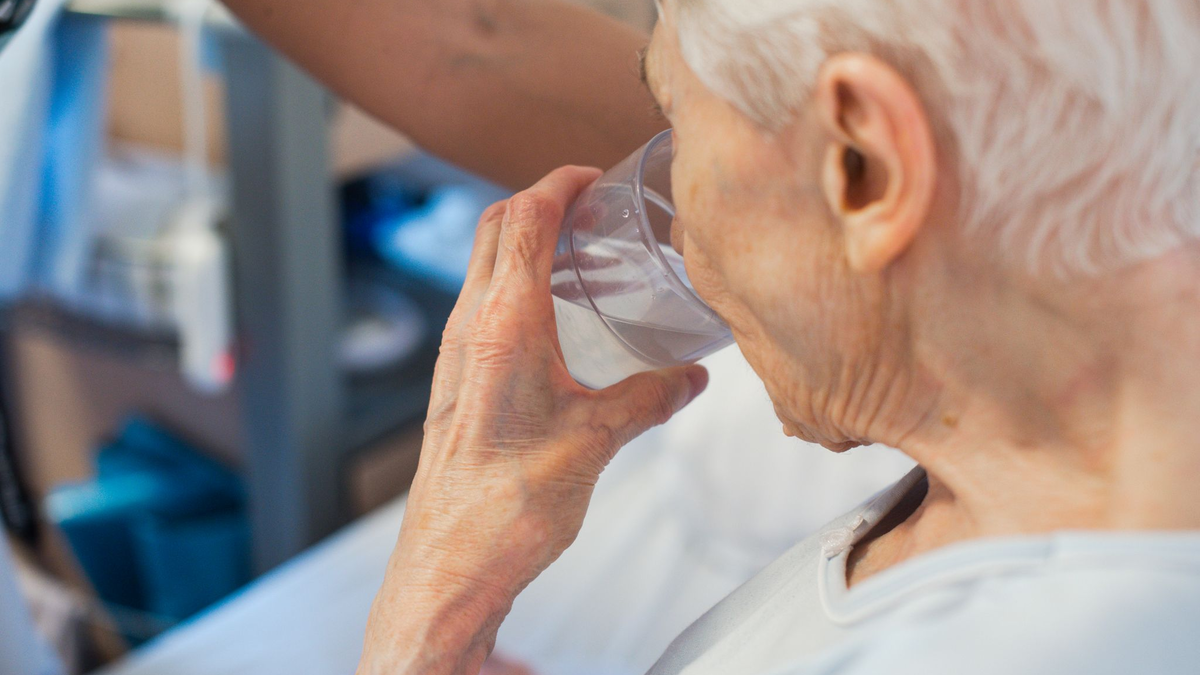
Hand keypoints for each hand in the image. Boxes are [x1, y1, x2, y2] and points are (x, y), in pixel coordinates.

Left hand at [358, 166, 708, 674]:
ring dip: (522, 240)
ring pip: (482, 264)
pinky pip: (478, 304)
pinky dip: (511, 282)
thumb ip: (650, 398)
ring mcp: (454, 353)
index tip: (591, 175)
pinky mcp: (454, 380)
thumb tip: (689, 376)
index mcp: (504, 325)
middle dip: (540, 199)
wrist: (452, 563)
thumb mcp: (598, 441)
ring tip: (575, 250)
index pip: (525, 218)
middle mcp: (470, 328)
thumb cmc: (509, 506)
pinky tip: (550, 315)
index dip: (559, 183)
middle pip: (495, 226)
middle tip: (589, 204)